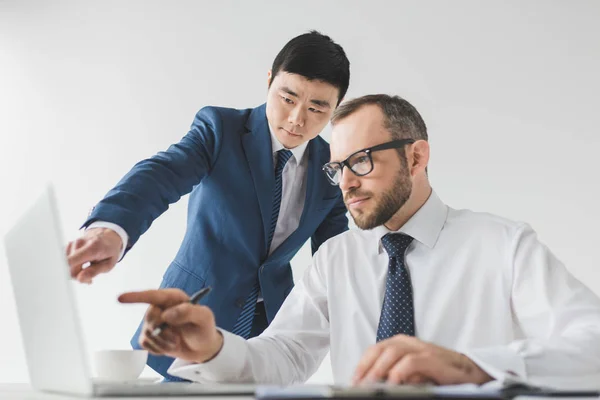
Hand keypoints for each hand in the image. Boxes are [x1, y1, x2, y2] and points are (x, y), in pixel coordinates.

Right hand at [66, 228, 121, 283]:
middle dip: (77, 276)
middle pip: (68, 266)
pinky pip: (65, 261)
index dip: (68, 272)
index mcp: (92, 248)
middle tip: (89, 279)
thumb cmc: (109, 250)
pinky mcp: (68, 245)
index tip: (73, 279)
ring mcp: (72, 243)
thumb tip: (80, 279)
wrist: (107, 236)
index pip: (71, 261)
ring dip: (75, 272)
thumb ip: (94, 271)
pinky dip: (72, 267)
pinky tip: (81, 266)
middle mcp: (79, 243)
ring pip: (65, 265)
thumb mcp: (109, 264)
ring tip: (87, 271)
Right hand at [118, 289, 223, 363]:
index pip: (152, 295)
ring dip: (162, 343)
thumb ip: (189, 312)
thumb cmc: (204, 328)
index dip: (136, 297)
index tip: (121, 298)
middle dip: (163, 332)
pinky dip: (158, 349)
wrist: (202, 347)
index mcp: (173, 298)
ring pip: (147, 333)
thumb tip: (167, 314)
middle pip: (150, 318)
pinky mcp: (150, 336)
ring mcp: (154, 321)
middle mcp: (161, 307)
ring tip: (176, 342)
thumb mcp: (204, 318)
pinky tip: (168, 346)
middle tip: (177, 337)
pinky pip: (145, 343)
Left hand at [352, 335, 491, 385]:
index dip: (362, 365)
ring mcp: (422, 348)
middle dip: (366, 367)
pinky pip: (412, 361)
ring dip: (379, 368)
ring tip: (371, 384)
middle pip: (380, 348)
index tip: (353, 381)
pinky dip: (400, 371)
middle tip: (358, 385)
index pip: (374, 350)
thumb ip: (394, 373)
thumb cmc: (438, 374)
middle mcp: (409, 342)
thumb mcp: (411, 373)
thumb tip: (374, 383)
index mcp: (400, 344)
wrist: (469, 373)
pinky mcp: (433, 358)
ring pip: (393, 351)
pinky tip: (393, 383)